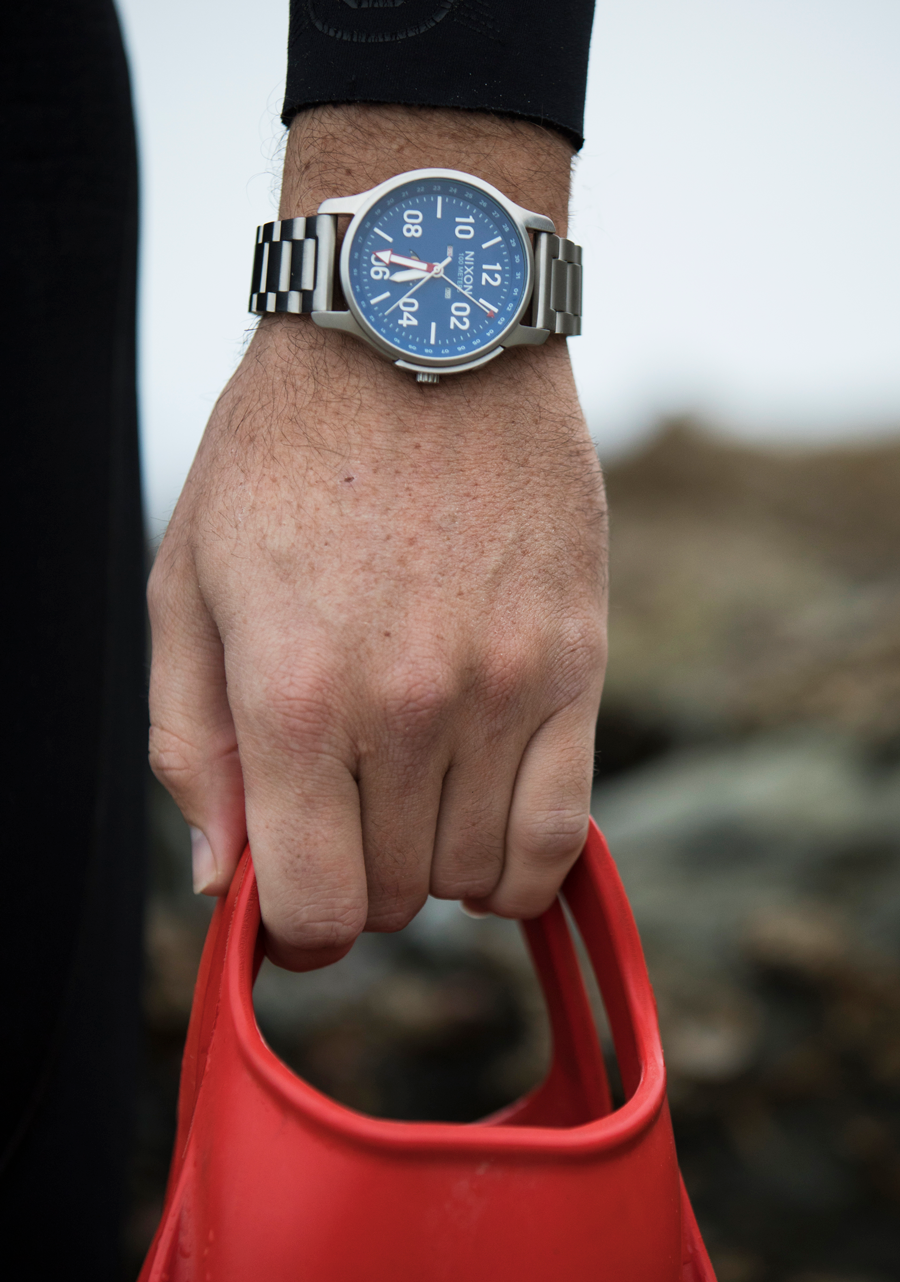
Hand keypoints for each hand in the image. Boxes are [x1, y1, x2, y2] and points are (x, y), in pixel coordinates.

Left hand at [148, 105, 607, 971]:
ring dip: (434, 865)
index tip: (294, 914)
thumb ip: (192, 745)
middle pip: (393, 892)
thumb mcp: (188, 584)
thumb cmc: (282, 457)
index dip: (296, 932)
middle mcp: (406, 708)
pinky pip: (561, 829)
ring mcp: (503, 687)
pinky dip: (522, 869)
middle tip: (346, 818)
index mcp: (295, 696)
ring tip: (411, 800)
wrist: (417, 334)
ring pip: (474, 873)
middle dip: (359, 881)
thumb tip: (221, 884)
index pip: (313, 902)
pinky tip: (489, 837)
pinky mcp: (574, 661)